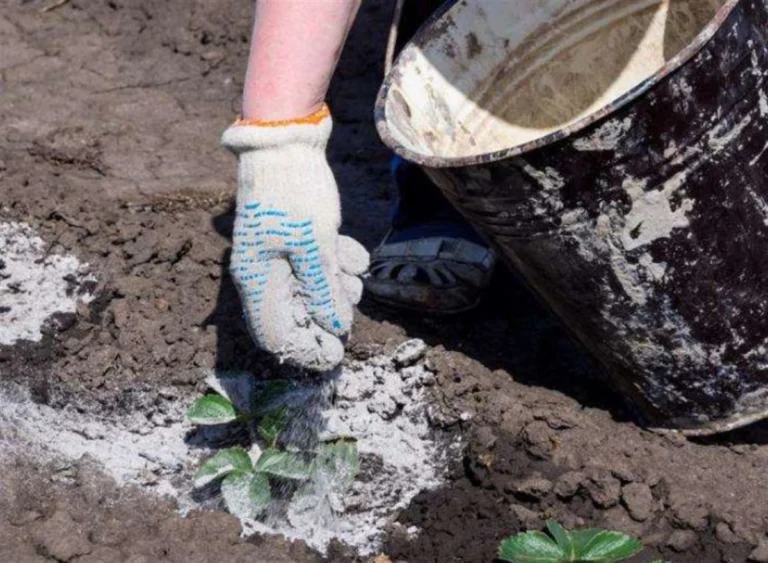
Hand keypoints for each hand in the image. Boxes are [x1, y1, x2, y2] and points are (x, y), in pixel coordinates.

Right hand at [222, 107, 368, 370]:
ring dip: (336, 285)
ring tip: (354, 271)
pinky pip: (313, 264)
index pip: (275, 335)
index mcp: (257, 280)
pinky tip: (352, 252)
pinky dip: (334, 262)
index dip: (305, 349)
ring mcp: (276, 254)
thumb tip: (335, 326)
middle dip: (328, 311)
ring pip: (309, 289)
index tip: (337, 353)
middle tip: (350, 298)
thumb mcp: (315, 246)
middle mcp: (262, 272)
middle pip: (295, 313)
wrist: (285, 138)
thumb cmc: (295, 192)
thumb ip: (323, 290)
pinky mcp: (292, 237)